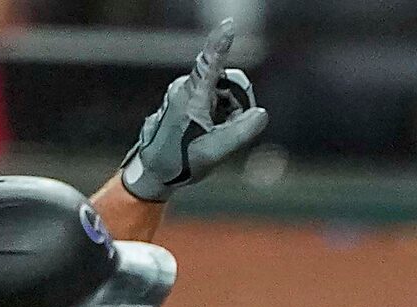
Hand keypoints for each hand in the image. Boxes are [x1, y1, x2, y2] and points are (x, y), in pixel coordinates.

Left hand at [119, 22, 268, 201]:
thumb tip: (261, 113)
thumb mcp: (214, 152)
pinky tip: (210, 132)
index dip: (221, 44)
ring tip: (216, 135)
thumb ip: (240, 132)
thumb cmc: (180, 162)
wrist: (155, 171)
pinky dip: (220, 114)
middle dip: (237, 103)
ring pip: (223, 92)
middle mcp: (187, 88)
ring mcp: (186, 92)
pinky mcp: (186, 98)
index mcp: (191, 96)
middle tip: (230, 130)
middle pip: (227, 82)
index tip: (228, 25)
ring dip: (229, 111)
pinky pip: (214, 99)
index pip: (209, 64)